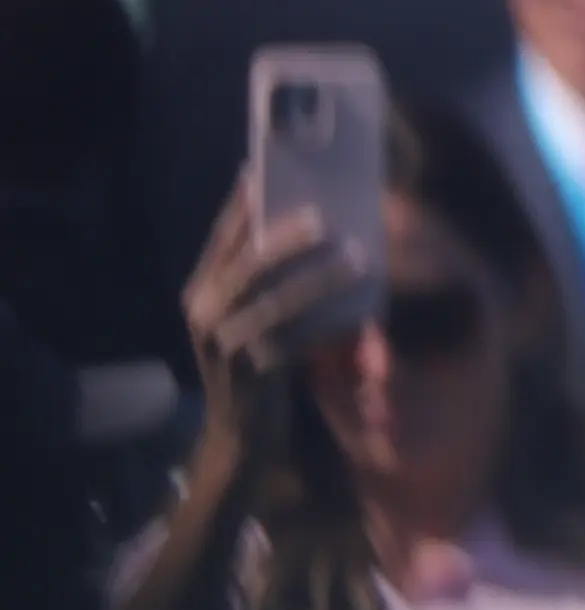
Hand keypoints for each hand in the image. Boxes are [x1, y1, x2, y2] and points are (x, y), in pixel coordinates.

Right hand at [180, 177, 370, 438]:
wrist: (243, 436)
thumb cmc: (259, 361)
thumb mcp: (251, 316)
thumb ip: (266, 278)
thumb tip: (317, 221)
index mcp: (200, 292)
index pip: (223, 239)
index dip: (248, 205)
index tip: (274, 173)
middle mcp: (203, 314)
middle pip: (247, 266)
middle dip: (287, 238)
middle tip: (327, 215)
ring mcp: (223, 346)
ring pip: (274, 302)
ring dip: (318, 277)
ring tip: (358, 256)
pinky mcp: (251, 374)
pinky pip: (293, 340)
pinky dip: (328, 321)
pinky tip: (360, 307)